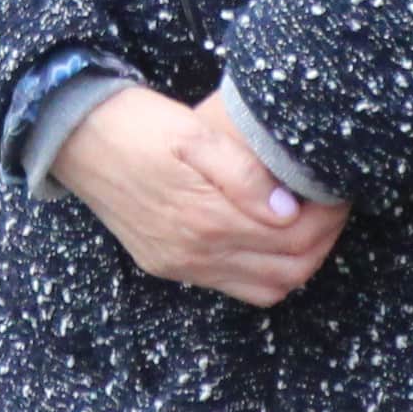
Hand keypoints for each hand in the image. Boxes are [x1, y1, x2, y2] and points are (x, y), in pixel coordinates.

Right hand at [47, 87, 350, 308]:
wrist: (72, 137)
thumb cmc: (135, 123)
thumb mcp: (190, 133)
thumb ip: (240, 173)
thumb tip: (285, 208)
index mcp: (204, 218)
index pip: (294, 238)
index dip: (328, 217)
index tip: (339, 190)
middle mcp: (195, 253)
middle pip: (288, 271)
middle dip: (323, 241)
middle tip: (335, 207)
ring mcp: (181, 265)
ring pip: (265, 288)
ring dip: (298, 263)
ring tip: (311, 225)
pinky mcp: (168, 264)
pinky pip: (232, 286)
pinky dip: (264, 271)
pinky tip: (269, 239)